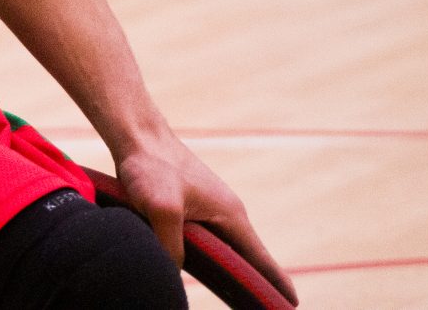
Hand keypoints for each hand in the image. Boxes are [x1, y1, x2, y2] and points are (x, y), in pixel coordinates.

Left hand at [112, 131, 292, 299]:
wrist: (135, 134)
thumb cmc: (152, 165)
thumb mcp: (161, 208)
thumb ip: (171, 244)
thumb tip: (172, 272)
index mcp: (230, 215)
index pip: (259, 258)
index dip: (274, 283)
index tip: (292, 304)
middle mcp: (223, 214)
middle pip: (244, 257)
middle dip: (254, 283)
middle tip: (266, 306)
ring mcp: (205, 210)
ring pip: (222, 249)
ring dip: (229, 271)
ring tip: (238, 296)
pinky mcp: (185, 207)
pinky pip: (202, 240)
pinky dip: (206, 258)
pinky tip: (201, 270)